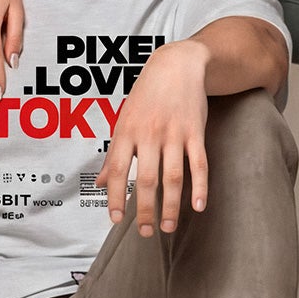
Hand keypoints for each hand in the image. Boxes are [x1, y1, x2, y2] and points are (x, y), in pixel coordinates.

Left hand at [99, 39, 209, 237]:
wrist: (176, 65)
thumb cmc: (146, 96)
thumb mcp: (124, 120)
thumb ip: (114, 155)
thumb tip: (99, 183)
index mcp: (126, 131)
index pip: (117, 170)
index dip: (115, 197)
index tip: (116, 220)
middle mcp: (149, 134)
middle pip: (146, 179)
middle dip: (145, 209)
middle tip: (146, 232)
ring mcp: (174, 133)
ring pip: (173, 176)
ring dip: (171, 205)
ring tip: (168, 226)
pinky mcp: (195, 132)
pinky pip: (199, 163)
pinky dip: (200, 186)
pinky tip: (198, 206)